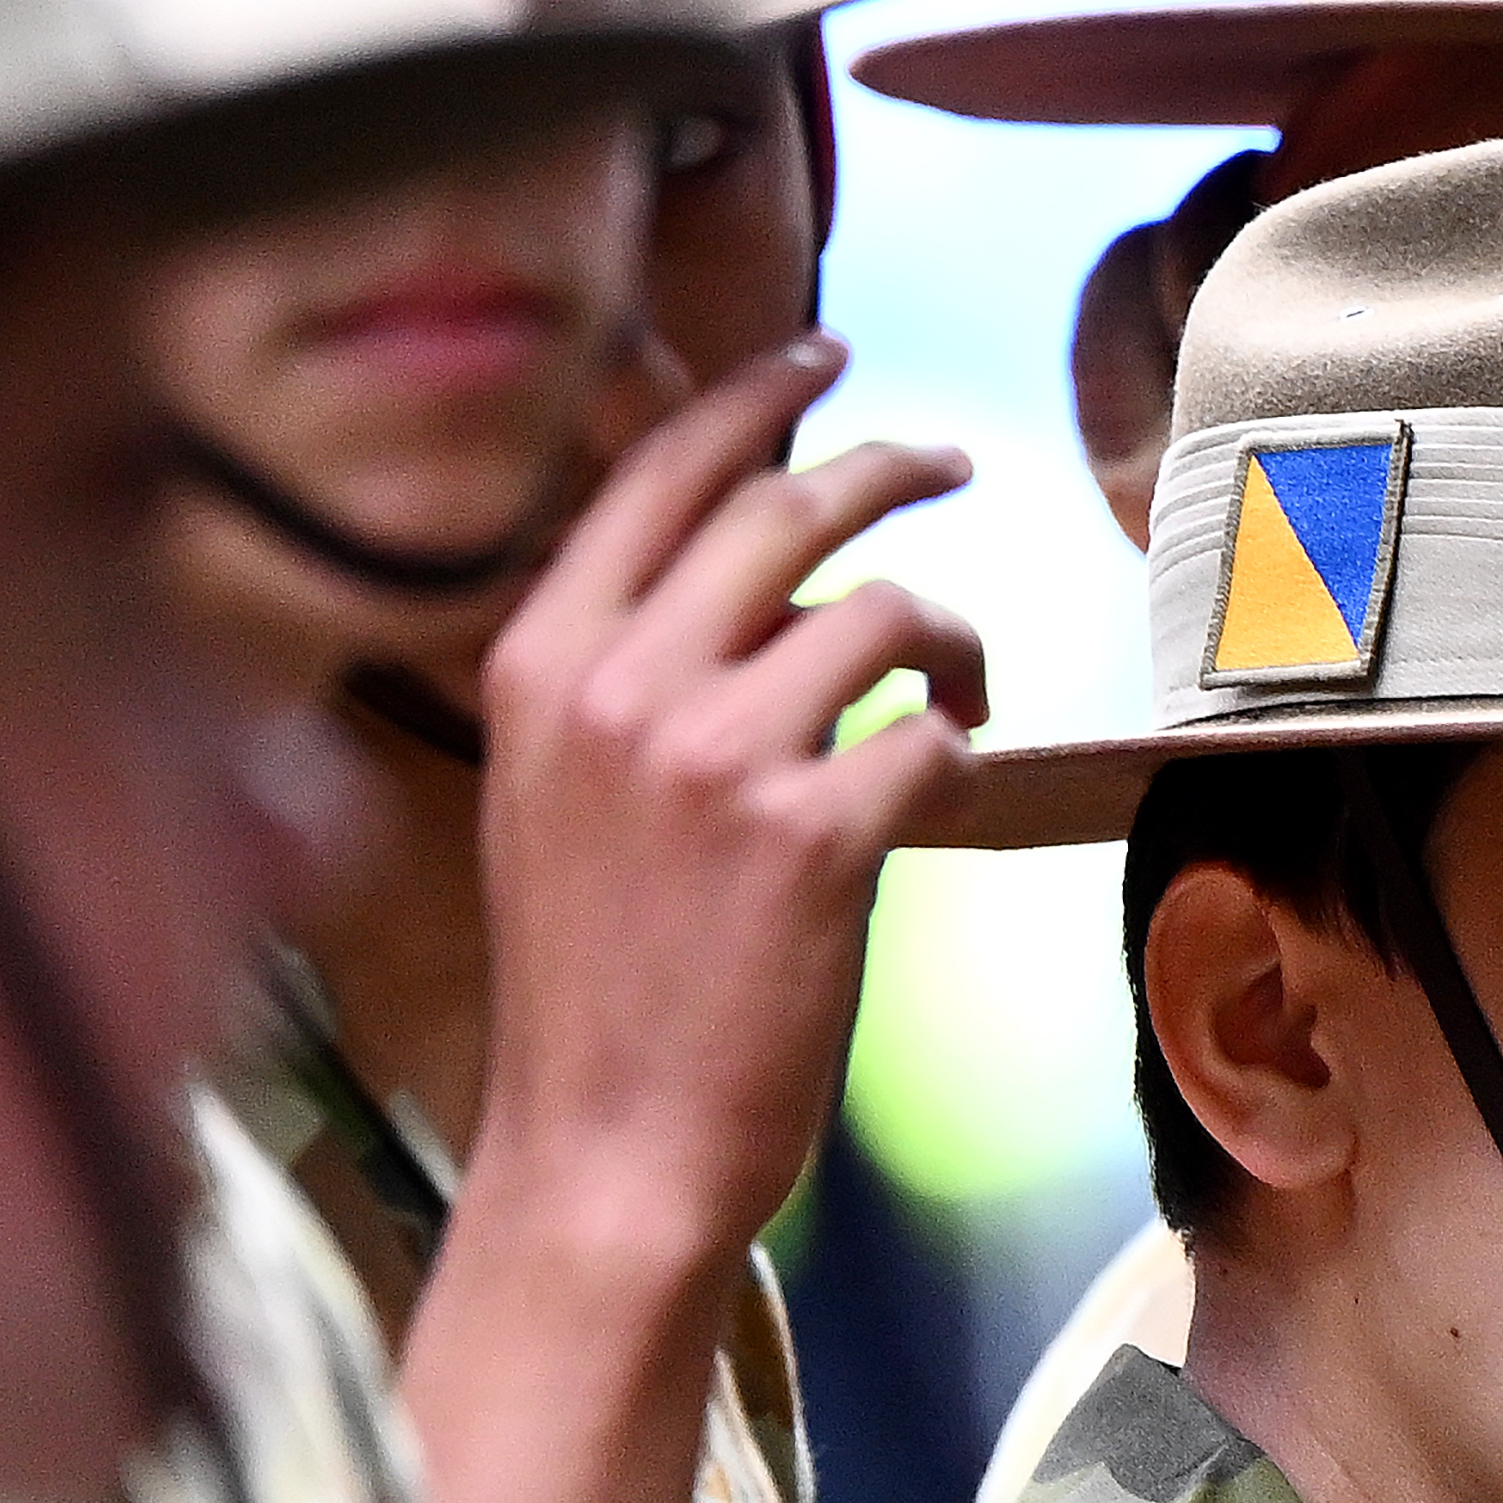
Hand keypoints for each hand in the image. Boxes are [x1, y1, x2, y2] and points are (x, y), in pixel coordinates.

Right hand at [461, 330, 989, 1296]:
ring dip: (946, 636)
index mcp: (539, 662)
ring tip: (962, 686)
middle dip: (888, 466)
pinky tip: (938, 790)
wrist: (605, 1150)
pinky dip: (954, 750)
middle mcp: (616, 686)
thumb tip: (743, 575)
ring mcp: (714, 756)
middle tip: (949, 463)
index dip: (753, 394)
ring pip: (879, 612)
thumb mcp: (550, 795)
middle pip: (786, 506)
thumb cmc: (593, 986)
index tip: (824, 353)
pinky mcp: (814, 835)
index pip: (657, 474)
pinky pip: (930, 735)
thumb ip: (620, 676)